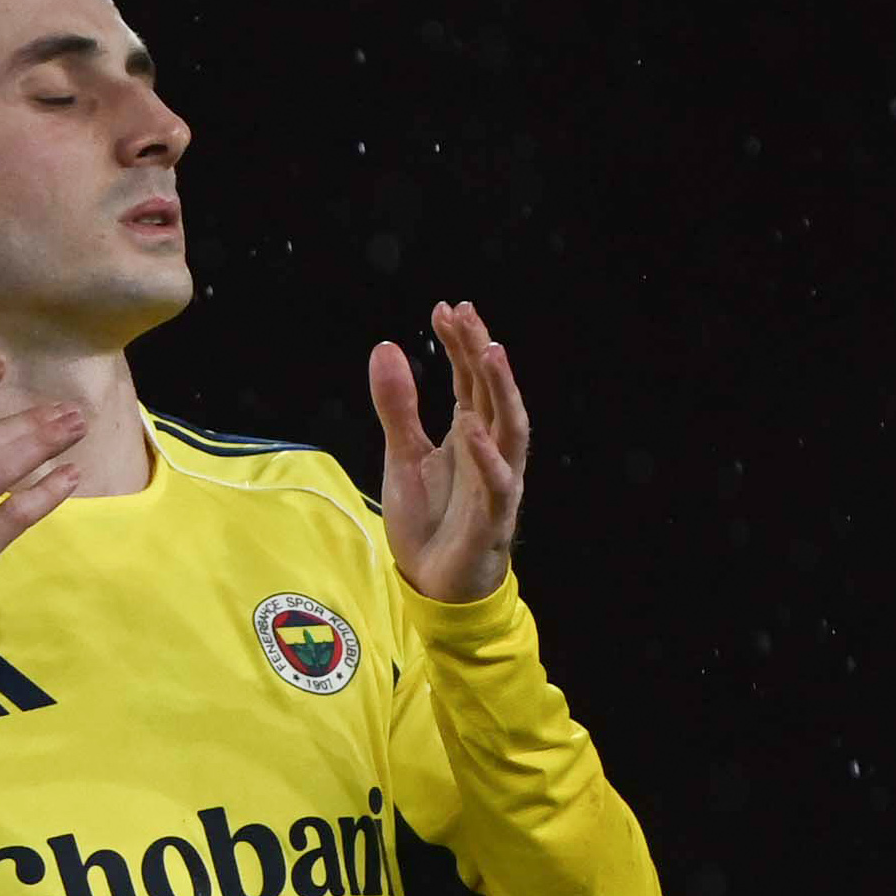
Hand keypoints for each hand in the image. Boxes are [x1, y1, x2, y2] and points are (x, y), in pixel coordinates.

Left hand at [368, 298, 527, 603]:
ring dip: (502, 390)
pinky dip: (487, 458)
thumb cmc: (428, 521)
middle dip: (481, 352)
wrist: (433, 587)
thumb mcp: (403, 455)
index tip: (446, 308)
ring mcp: (496, 483)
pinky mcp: (492, 519)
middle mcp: (489, 452)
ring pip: (510, 429)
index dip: (461, 343)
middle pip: (492, 393)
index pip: (470, 379)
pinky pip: (498, 485)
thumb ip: (397, 406)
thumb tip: (385, 346)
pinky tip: (472, 429)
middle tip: (466, 314)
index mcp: (470, 434)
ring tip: (490, 351)